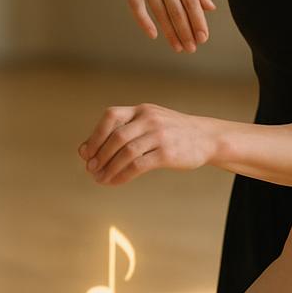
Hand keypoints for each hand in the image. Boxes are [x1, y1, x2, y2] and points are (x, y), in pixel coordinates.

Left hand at [78, 103, 217, 184]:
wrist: (207, 137)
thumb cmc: (172, 133)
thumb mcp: (150, 123)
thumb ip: (122, 132)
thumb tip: (84, 151)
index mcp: (143, 110)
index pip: (111, 116)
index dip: (95, 135)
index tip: (86, 153)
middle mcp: (150, 119)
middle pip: (116, 137)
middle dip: (99, 156)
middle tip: (91, 170)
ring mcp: (160, 136)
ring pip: (126, 153)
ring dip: (109, 168)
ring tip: (100, 179)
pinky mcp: (167, 153)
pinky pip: (138, 166)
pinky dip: (122, 176)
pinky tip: (116, 182)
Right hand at [111, 0, 217, 51]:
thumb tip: (209, 7)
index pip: (191, 1)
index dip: (198, 21)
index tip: (203, 38)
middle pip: (176, 9)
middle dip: (185, 31)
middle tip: (192, 48)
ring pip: (158, 10)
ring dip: (169, 31)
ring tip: (178, 47)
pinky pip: (135, 5)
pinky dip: (144, 21)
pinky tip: (153, 34)